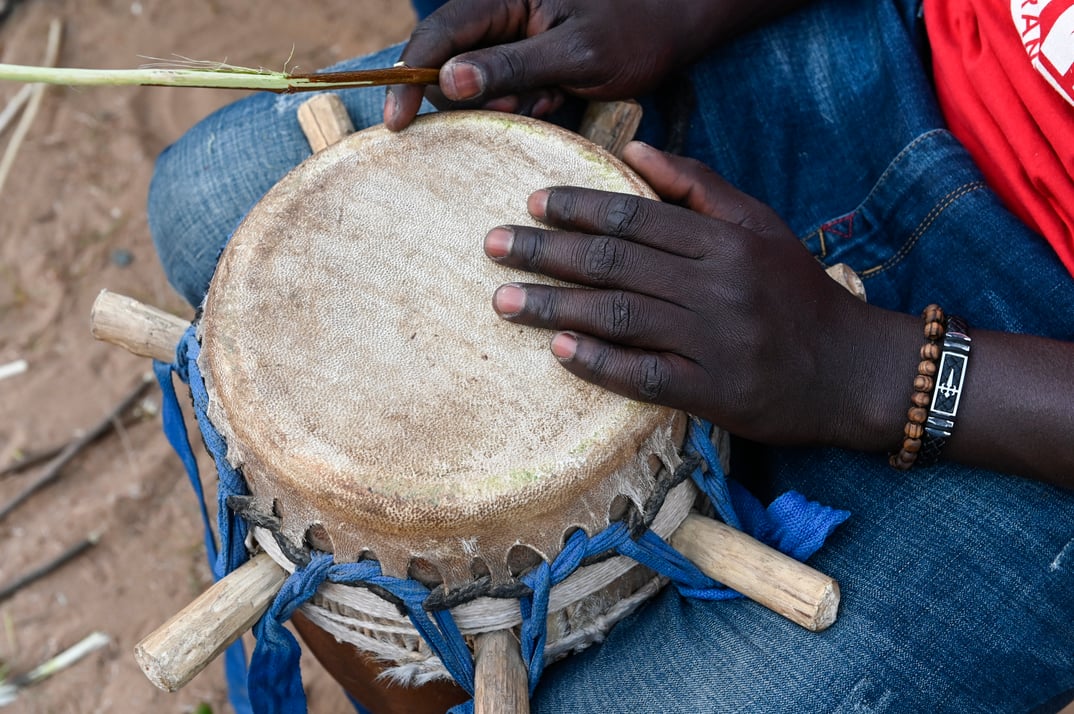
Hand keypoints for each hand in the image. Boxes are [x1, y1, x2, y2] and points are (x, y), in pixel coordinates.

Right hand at [385, 0, 729, 129]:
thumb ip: (510, 66)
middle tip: (528, 103)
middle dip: (478, 97)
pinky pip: (508, 90)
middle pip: (451, 63)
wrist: (677, 25)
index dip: (408, 78)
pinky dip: (530, 103)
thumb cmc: (636, 30)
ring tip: (556, 96)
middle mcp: (500, 11)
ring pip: (480, 83)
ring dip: (511, 103)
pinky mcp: (528, 56)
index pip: (438, 36)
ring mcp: (514, 34)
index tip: (397, 122)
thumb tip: (447, 82)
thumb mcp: (576, 53)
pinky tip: (561, 96)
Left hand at [483, 142, 918, 447]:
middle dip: (547, 252)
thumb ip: (698, 185)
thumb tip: (635, 150)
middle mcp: (715, 286)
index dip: (578, 208)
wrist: (851, 368)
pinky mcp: (711, 390)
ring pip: (620, 316)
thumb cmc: (796, 291)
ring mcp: (711, 340)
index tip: (530, 203)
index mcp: (724, 240)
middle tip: (492, 246)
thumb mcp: (759, 224)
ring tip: (504, 300)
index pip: (636, 217)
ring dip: (555, 307)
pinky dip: (599, 363)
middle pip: (616, 263)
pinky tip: (558, 352)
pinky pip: (643, 375)